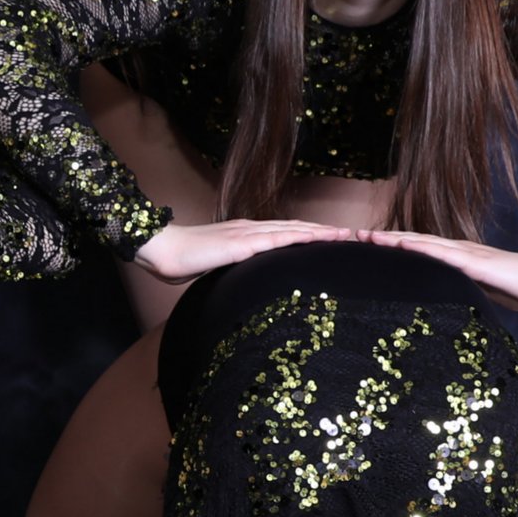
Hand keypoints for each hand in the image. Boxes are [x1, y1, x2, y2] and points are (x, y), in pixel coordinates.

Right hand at [129, 218, 353, 284]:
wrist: (163, 250)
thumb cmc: (182, 262)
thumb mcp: (215, 269)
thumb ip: (234, 273)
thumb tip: (245, 288)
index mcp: (246, 235)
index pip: (285, 233)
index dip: (311, 235)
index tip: (334, 240)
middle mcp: (252, 229)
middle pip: (297, 228)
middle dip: (326, 232)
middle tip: (354, 235)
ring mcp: (248, 233)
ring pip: (293, 229)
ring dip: (322, 232)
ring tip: (347, 235)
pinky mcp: (243, 242)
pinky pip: (278, 238)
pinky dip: (301, 236)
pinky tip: (318, 237)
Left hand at [357, 230, 517, 310]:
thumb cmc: (516, 287)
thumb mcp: (475, 293)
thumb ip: (454, 292)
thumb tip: (433, 305)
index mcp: (453, 259)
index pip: (414, 251)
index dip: (386, 247)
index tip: (358, 248)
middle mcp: (456, 251)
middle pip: (410, 242)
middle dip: (379, 240)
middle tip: (347, 236)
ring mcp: (467, 254)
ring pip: (422, 243)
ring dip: (392, 239)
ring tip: (365, 236)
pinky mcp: (478, 262)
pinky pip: (446, 253)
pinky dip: (422, 248)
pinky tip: (404, 245)